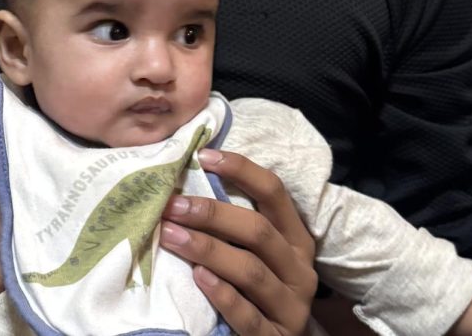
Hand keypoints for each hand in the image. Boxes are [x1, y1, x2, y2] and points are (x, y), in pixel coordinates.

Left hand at [159, 147, 317, 335]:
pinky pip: (249, 316)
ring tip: (172, 236)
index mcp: (296, 238)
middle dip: (212, 214)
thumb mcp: (260, 253)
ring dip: (207, 250)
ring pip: (250, 271)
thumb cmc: (261, 287)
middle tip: (172, 205)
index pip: (274, 192)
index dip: (242, 169)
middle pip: (257, 231)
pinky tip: (198, 278)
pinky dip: (223, 296)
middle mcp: (300, 269)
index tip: (203, 155)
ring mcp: (291, 306)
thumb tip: (191, 182)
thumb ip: (238, 224)